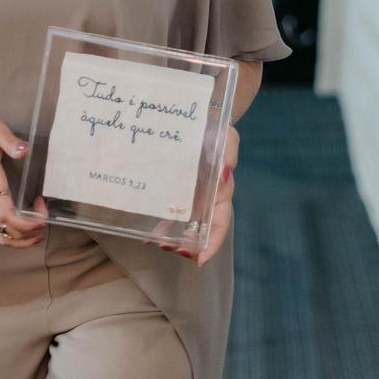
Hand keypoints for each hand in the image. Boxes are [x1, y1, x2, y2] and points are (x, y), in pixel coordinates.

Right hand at [0, 118, 48, 247]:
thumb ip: (10, 140)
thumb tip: (25, 150)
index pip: (5, 215)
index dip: (25, 224)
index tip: (41, 220)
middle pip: (9, 232)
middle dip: (32, 229)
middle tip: (43, 211)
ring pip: (3, 237)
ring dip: (24, 237)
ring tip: (38, 224)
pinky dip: (14, 234)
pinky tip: (24, 222)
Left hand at [143, 123, 238, 265]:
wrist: (200, 119)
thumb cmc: (217, 130)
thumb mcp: (227, 137)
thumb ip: (229, 153)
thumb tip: (225, 173)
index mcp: (221, 190)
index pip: (221, 221)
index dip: (213, 241)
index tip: (201, 258)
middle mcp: (207, 198)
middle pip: (202, 229)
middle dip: (191, 244)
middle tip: (174, 250)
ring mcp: (191, 196)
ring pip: (185, 224)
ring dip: (174, 237)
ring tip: (158, 243)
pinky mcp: (177, 190)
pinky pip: (171, 210)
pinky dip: (162, 223)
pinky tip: (148, 231)